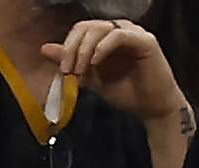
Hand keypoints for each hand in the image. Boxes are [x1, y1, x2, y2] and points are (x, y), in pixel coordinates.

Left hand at [41, 20, 187, 121]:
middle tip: (68, 70)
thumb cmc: (129, 94)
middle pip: (87, 27)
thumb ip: (72, 63)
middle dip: (73, 48)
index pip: (81, 30)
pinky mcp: (145, 41)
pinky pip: (118, 35)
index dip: (68, 47)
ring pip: (100, 28)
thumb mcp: (93, 78)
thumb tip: (44, 49)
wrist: (154, 110)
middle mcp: (121, 30)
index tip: (64, 70)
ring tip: (81, 70)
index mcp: (108, 37)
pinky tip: (95, 63)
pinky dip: (103, 47)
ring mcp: (133, 33)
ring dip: (85, 49)